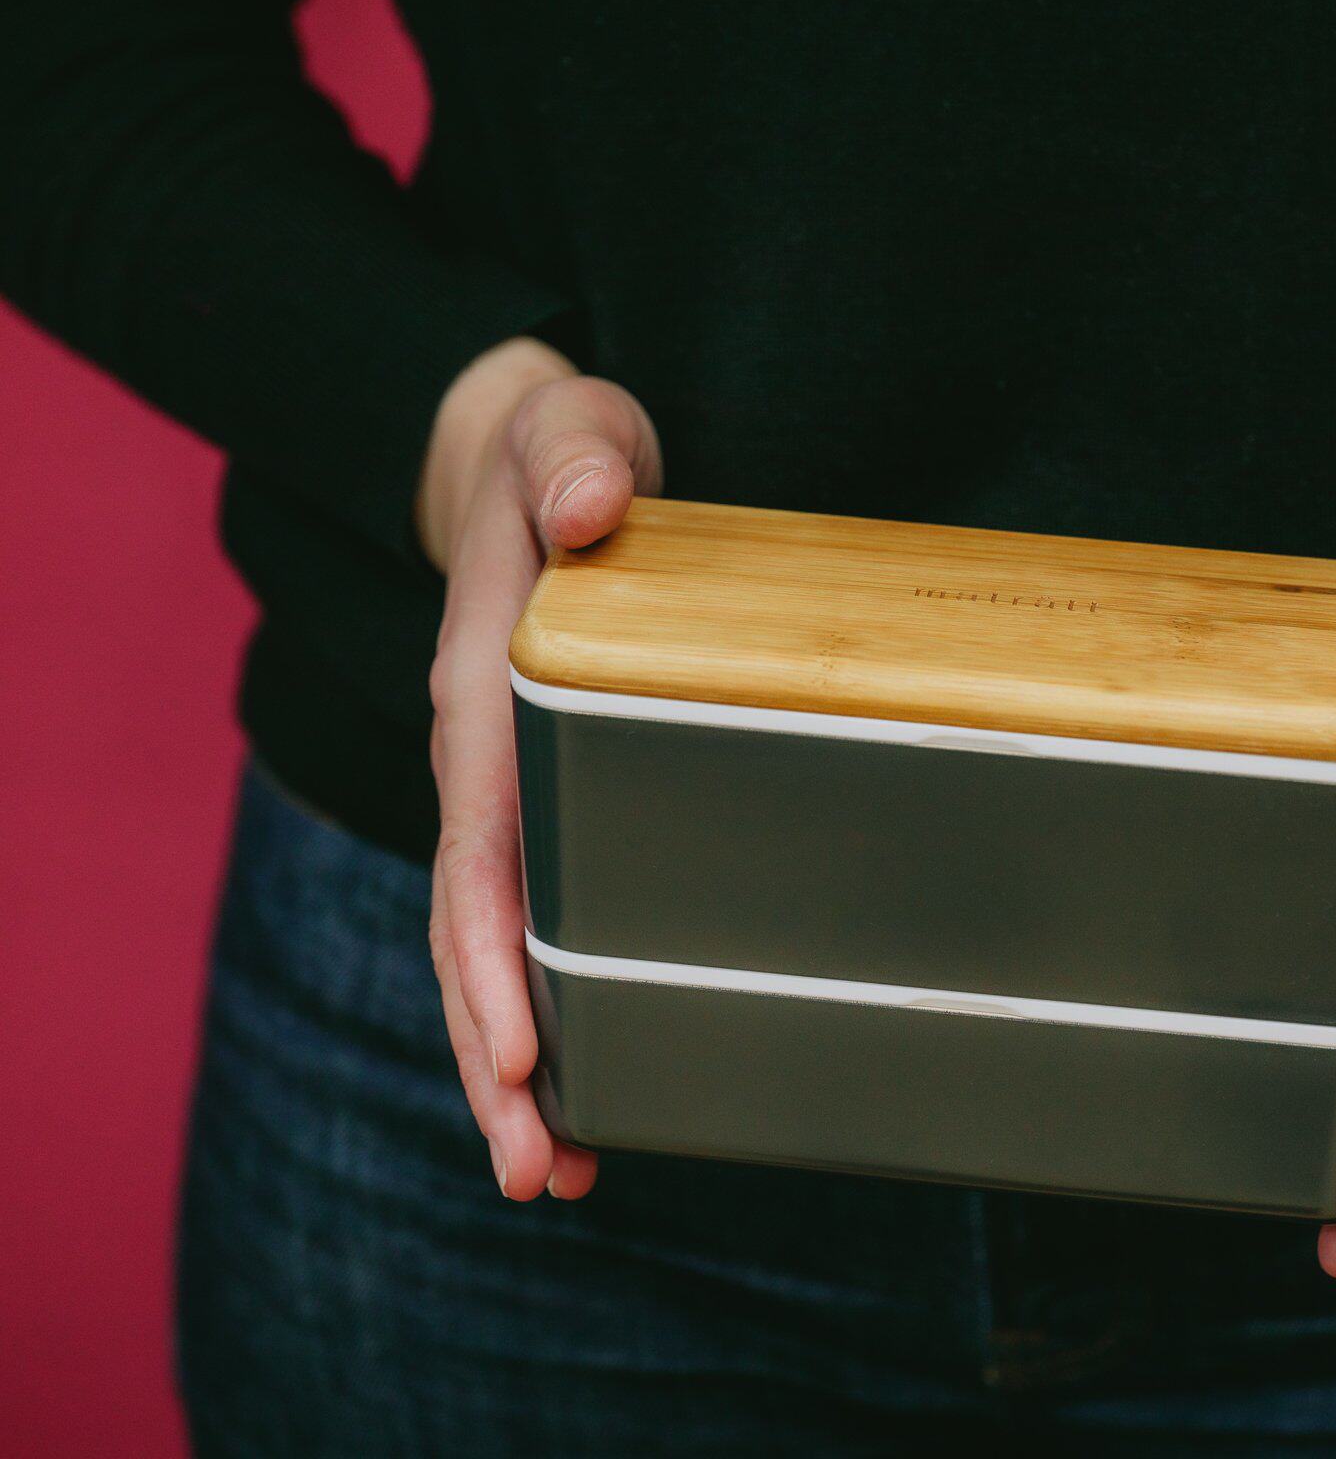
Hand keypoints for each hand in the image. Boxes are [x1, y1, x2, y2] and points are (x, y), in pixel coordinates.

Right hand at [417, 336, 662, 1200]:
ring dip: (509, 1066)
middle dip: (492, 1054)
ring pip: (486, 951)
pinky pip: (527, 926)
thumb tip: (592, 504)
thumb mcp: (576, 435)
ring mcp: (500, 795)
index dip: (497, 951)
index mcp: (480, 690)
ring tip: (548, 1175)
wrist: (541, 476)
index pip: (482, 839)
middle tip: (533, 1171)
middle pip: (469, 930)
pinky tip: (583, 1095)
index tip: (518, 1052)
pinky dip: (543, 1015)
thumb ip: (580, 460)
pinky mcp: (538, 810)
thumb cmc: (568, 466)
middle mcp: (476, 760)